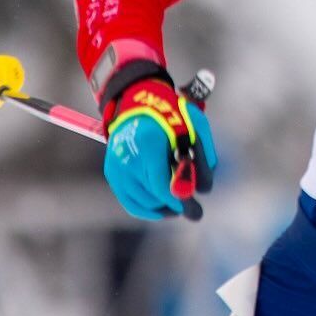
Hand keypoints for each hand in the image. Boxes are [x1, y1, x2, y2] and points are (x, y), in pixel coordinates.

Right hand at [103, 73, 216, 220]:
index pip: (159, 183)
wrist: (140, 103)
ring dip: (163, 208)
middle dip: (175, 205)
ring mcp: (117, 166)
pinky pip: (130, 202)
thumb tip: (203, 189)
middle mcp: (127, 157)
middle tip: (195, 212)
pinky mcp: (113, 173)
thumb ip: (203, 156)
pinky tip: (165, 210)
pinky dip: (148, 209)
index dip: (176, 198)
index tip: (192, 205)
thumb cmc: (173, 115)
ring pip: (142, 201)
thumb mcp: (195, 128)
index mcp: (148, 143)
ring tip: (181, 207)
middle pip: (152, 195)